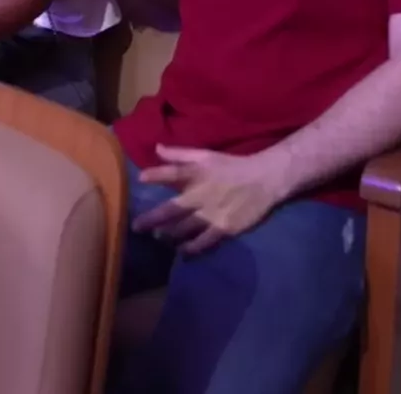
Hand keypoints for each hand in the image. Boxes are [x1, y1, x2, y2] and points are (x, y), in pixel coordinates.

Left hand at [132, 145, 285, 253]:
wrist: (264, 179)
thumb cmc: (231, 166)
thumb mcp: (206, 155)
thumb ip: (180, 154)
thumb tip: (156, 148)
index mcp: (197, 172)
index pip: (173, 172)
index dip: (156, 175)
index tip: (141, 178)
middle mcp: (201, 194)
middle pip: (172, 209)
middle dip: (152, 219)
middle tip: (137, 227)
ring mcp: (212, 213)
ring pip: (184, 228)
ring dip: (168, 235)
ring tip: (159, 237)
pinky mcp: (224, 227)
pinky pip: (203, 242)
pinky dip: (190, 248)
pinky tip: (183, 252)